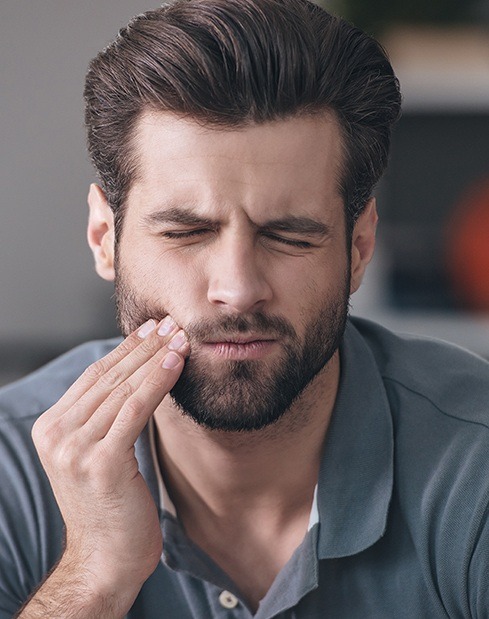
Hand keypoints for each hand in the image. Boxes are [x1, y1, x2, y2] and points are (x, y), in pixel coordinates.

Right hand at [30, 317, 187, 612]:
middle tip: (172, 323)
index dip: (126, 349)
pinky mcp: (102, 462)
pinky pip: (135, 409)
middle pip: (108, 377)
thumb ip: (105, 417)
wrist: (105, 561)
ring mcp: (75, 449)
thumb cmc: (111, 506)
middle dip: (144, 347)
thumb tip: (136, 375)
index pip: (94, 376)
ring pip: (123, 389)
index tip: (152, 328)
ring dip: (156, 358)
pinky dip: (157, 382)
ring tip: (180, 337)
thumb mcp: (99, 454)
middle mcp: (57, 434)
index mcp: (51, 428)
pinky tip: (176, 363)